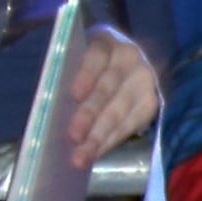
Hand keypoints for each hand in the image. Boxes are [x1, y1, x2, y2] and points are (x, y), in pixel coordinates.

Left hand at [64, 25, 160, 163]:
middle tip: (73, 137)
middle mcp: (130, 60)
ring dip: (99, 137)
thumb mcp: (79, 59)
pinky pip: (130, 126)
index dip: (86, 75)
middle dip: (90, 115)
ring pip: (120, 112)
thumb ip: (67, 74)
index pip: (97, 56)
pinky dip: (110, 142)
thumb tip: (51, 107)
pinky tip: (95, 154)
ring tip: (80, 157)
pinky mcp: (150, 103)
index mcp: (107, 43)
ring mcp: (144, 83)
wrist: (126, 66)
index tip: (73, 95)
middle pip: (108, 89)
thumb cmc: (88, 66)